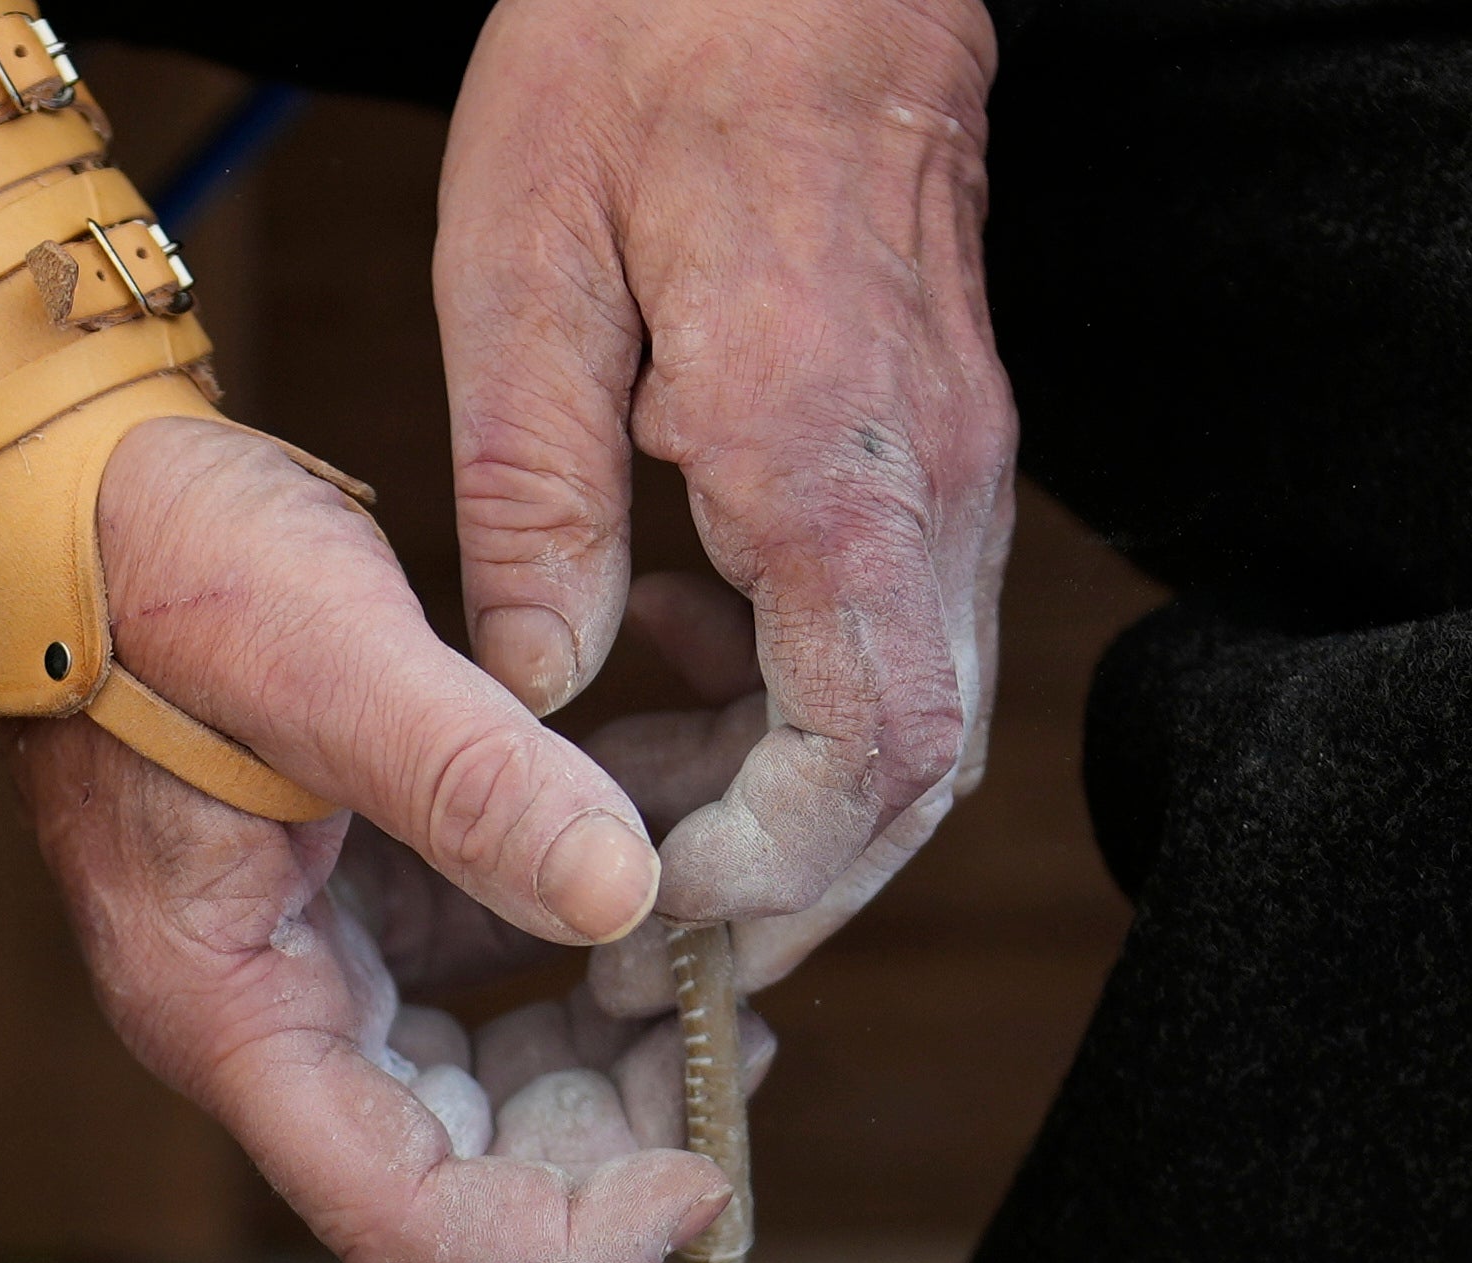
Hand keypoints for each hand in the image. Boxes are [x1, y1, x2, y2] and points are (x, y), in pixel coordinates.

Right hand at [22, 414, 742, 1262]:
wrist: (59, 480)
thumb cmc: (149, 556)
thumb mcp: (321, 646)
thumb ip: (469, 777)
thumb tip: (623, 895)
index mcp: (228, 1011)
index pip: (406, 1218)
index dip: (562, 1242)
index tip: (702, 1183)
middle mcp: (265, 1018)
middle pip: (461, 1172)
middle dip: (609, 1146)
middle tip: (734, 1059)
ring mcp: (305, 963)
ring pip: (482, 1086)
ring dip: (608, 1057)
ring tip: (723, 982)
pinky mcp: (345, 896)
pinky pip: (479, 971)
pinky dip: (574, 941)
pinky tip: (662, 876)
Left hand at [440, 0, 1012, 1015]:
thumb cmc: (648, 43)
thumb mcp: (522, 262)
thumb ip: (532, 499)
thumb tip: (533, 697)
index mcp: (823, 453)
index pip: (859, 751)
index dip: (765, 876)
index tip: (647, 924)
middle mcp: (925, 479)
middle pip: (913, 772)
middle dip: (789, 895)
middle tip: (639, 962)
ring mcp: (950, 459)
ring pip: (915, 716)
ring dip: (791, 812)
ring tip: (634, 852)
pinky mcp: (933, 436)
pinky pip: (894, 628)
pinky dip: (798, 704)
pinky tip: (671, 675)